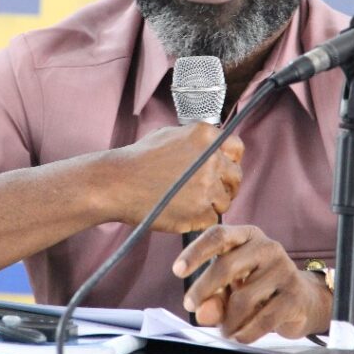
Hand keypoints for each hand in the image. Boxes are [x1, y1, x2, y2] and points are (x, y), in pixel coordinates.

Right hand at [110, 123, 242, 231]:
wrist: (117, 182)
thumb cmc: (138, 159)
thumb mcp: (170, 134)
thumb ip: (197, 140)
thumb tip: (215, 146)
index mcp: (206, 136)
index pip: (236, 148)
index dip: (230, 160)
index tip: (222, 169)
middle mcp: (212, 159)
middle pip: (236, 176)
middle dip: (225, 185)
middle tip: (208, 192)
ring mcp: (208, 186)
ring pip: (225, 200)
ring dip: (212, 204)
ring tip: (188, 203)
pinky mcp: (201, 211)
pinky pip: (212, 219)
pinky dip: (199, 219)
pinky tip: (181, 212)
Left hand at [172, 224, 330, 342]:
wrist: (303, 300)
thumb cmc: (259, 288)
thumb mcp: (231, 287)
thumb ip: (213, 297)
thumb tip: (202, 312)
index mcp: (248, 236)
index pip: (218, 235)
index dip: (195, 252)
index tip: (177, 270)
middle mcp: (267, 247)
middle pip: (226, 266)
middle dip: (204, 290)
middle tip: (191, 308)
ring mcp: (284, 270)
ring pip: (243, 298)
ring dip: (228, 321)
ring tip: (225, 330)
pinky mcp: (294, 295)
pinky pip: (263, 319)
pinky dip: (246, 333)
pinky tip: (240, 336)